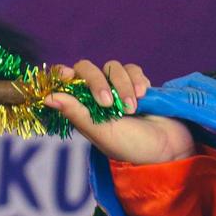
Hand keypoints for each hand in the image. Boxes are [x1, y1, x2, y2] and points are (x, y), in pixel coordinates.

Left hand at [46, 59, 194, 164]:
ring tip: (132, 109)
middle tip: (107, 103)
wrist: (168, 148)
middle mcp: (96, 95)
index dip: (62, 74)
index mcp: (81, 108)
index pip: (64, 81)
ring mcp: (117, 88)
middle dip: (96, 81)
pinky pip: (132, 69)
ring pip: (112, 67)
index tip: (67, 76)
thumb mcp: (100, 132)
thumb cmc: (130, 146)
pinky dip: (137, 79)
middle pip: (86, 68)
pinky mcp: (138, 84)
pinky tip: (143, 96)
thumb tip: (47, 98)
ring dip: (122, 85)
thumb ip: (76, 113)